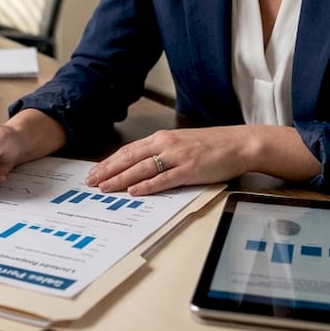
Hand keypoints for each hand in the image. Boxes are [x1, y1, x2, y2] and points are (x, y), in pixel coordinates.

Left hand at [85, 126, 319, 195]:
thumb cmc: (212, 145)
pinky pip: (163, 180)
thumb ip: (162, 152)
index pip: (128, 151)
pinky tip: (133, 192)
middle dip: (107, 171)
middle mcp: (166, 145)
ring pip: (141, 169)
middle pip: (129, 159)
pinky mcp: (189, 170)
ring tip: (104, 188)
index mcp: (162, 138)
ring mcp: (177, 157)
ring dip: (120, 179)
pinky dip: (147, 186)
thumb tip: (141, 165)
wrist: (239, 143)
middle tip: (90, 182)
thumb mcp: (182, 143)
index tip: (94, 172)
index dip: (109, 162)